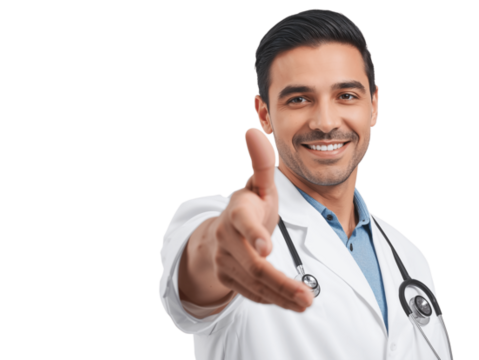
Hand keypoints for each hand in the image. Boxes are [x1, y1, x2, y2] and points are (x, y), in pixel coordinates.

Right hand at [210, 127, 313, 311]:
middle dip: (280, 282)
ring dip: (281, 296)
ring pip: (255, 284)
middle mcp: (227, 239)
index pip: (243, 224)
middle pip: (254, 265)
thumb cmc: (248, 207)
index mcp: (236, 213)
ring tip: (306, 303)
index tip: (267, 248)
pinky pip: (251, 293)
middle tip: (307, 296)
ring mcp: (225, 261)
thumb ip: (262, 163)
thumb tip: (254, 130)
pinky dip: (273, 300)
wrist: (219, 234)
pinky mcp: (228, 278)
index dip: (255, 235)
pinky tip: (291, 303)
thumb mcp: (259, 186)